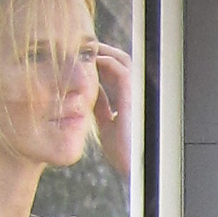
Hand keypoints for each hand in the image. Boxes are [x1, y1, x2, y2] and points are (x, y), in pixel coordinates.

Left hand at [92, 43, 135, 185]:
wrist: (132, 167)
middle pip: (121, 61)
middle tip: (80, 50)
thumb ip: (100, 107)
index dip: (101, 62)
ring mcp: (137, 93)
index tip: (82, 59)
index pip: (117, 72)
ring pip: (123, 61)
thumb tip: (89, 92)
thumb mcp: (106, 124)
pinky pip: (121, 72)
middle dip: (101, 52)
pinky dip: (106, 63)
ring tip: (84, 52)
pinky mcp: (134, 98)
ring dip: (103, 53)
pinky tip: (91, 63)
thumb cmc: (122, 151)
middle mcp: (136, 92)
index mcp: (131, 99)